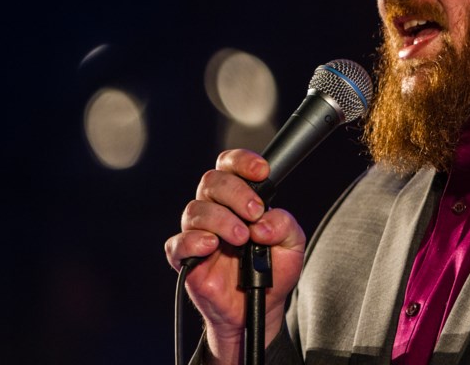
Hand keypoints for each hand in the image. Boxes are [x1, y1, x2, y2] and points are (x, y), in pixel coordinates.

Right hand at [164, 149, 305, 362]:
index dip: (242, 162)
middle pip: (211, 181)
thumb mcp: (292, 245)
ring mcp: (198, 234)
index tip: (261, 171)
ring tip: (242, 238)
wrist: (258, 307)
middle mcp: (215, 211)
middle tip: (255, 213)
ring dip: (222, 220)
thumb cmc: (272, 270)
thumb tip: (263, 223)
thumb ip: (285, 225)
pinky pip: (177, 243)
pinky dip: (193, 241)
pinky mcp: (185, 259)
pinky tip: (211, 245)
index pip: (229, 166)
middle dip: (236, 193)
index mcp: (238, 199)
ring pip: (195, 210)